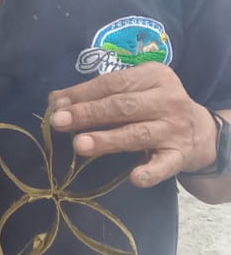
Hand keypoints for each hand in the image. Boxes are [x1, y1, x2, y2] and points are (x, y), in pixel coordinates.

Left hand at [48, 63, 217, 187]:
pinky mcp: (180, 156)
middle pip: (123, 106)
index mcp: (155, 76)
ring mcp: (175, 129)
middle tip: (59, 122)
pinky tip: (135, 178)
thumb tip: (55, 100)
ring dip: (107, 140)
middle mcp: (168, 100)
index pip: (113, 83)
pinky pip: (164, 165)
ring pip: (137, 134)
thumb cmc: (153, 107)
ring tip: (80, 145)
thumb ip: (99, 94)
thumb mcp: (134, 91)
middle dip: (88, 114)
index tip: (56, 104)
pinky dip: (150, 172)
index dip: (82, 94)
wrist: (200, 132)